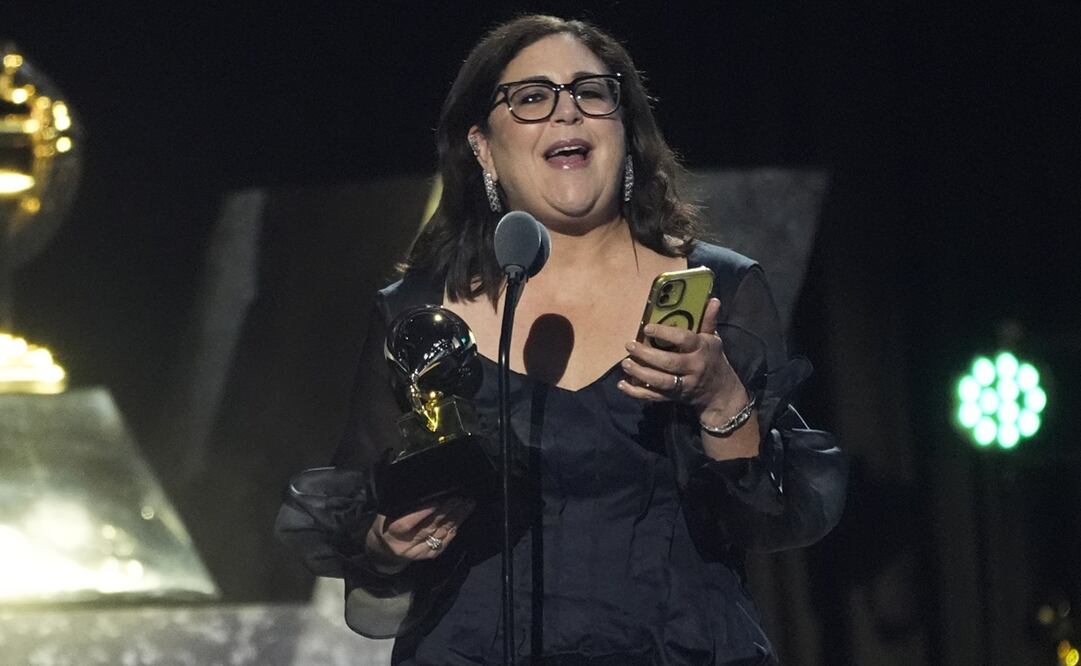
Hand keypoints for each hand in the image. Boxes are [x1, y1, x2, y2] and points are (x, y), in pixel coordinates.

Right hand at [365, 496, 475, 572]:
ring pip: (440, 534)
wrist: (384, 553)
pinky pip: (445, 542)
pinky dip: (454, 529)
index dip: (422, 513)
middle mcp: (406, 546)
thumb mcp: (384, 516)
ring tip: (467, 504)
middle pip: (428, 528)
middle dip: (445, 512)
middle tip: (458, 498)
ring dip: (455, 519)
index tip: (437, 500)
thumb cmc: (385, 527)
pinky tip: (462, 517)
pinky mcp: (429, 556)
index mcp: (392, 534)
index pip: (407, 524)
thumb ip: (400, 508)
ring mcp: (419, 553)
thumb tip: (420, 491)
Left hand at [617, 298, 744, 412]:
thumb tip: (713, 300)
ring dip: (640, 373)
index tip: (647, 328)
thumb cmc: (712, 359)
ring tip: (625, 363)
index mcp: (702, 349)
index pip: (684, 340)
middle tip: (629, 346)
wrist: (720, 392)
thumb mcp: (713, 339)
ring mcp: (683, 385)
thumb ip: (708, 320)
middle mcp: (693, 368)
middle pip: (669, 362)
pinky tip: (622, 385)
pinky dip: (636, 393)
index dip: (665, 334)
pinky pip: (654, 397)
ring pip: (660, 382)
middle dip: (647, 355)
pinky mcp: (674, 397)